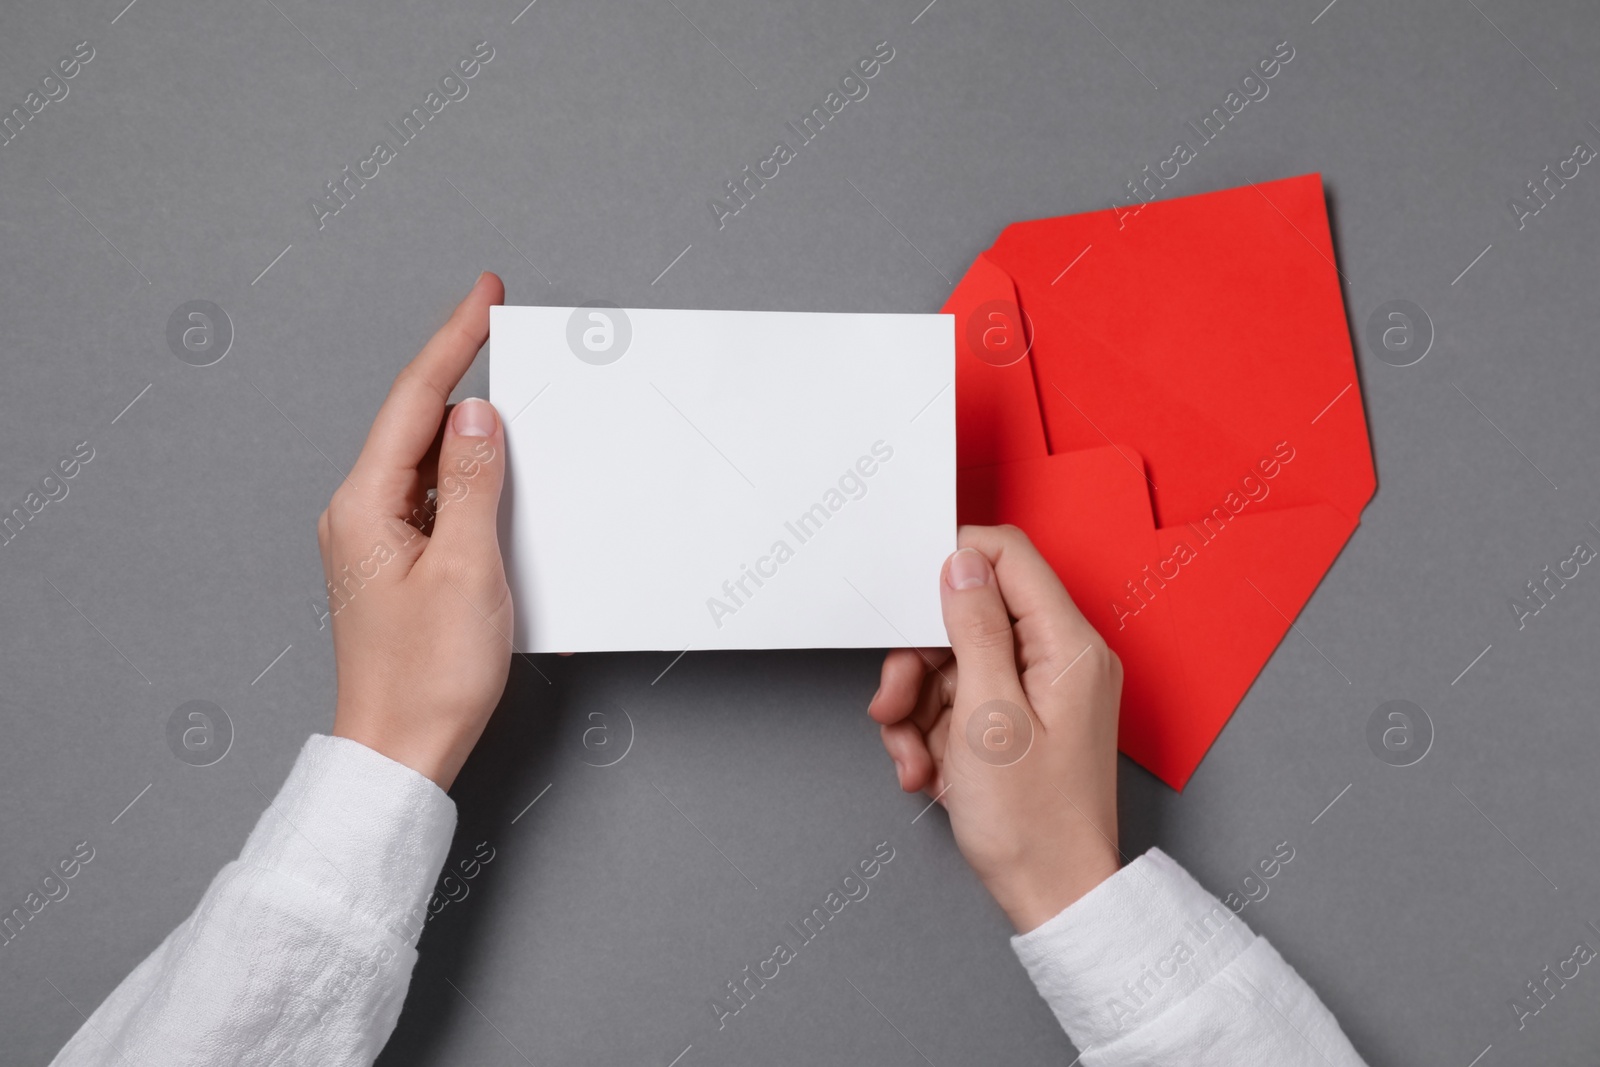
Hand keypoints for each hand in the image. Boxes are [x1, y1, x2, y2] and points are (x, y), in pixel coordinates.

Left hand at [319, 272, 511, 789]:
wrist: (401, 752)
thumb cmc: (428, 678)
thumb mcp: (467, 570)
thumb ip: (472, 483)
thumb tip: (478, 416)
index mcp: (366, 504)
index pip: (416, 399)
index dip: (455, 340)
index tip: (484, 295)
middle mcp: (360, 512)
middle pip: (416, 419)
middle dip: (461, 368)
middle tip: (501, 323)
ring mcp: (375, 538)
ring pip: (427, 458)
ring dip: (469, 425)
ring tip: (513, 392)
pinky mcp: (396, 562)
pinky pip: (433, 495)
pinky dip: (467, 473)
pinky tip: (497, 469)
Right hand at [869, 525, 1122, 932]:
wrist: (1054, 896)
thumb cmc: (1032, 822)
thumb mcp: (987, 715)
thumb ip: (974, 628)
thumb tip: (962, 564)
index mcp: (1068, 646)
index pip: (1009, 556)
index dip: (953, 567)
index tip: (909, 602)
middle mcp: (1062, 659)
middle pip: (971, 616)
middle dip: (919, 660)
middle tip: (894, 704)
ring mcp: (1042, 691)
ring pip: (955, 663)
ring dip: (918, 707)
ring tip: (913, 756)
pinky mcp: (1022, 720)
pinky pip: (963, 701)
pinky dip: (934, 731)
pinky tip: (928, 769)